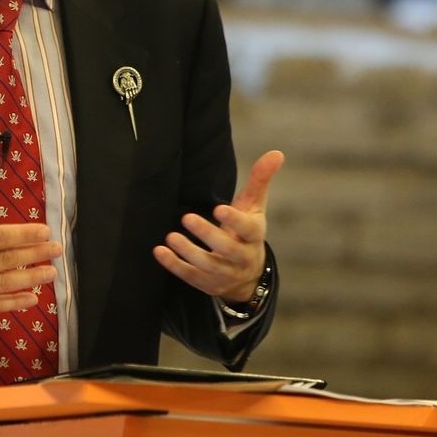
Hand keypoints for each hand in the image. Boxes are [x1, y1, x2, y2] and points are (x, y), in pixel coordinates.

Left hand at [154, 150, 282, 302]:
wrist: (247, 275)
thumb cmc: (247, 231)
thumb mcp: (254, 207)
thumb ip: (260, 180)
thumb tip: (277, 153)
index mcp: (253, 236)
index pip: (248, 229)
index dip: (235, 221)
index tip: (219, 208)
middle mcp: (241, 257)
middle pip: (226, 249)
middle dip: (207, 234)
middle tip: (187, 217)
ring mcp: (224, 273)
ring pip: (207, 266)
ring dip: (188, 251)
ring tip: (171, 236)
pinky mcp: (207, 283)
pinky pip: (190, 277)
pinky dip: (174, 266)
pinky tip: (159, 251)